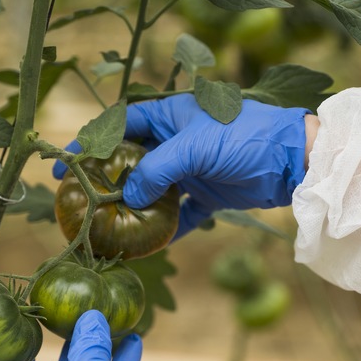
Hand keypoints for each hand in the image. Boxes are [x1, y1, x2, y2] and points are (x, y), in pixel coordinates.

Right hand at [53, 94, 309, 238]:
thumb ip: (155, 170)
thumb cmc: (243, 139)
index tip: (68, 164)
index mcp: (170, 117)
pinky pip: (183, 211)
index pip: (120, 126)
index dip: (91, 143)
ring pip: (155, 189)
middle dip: (109, 179)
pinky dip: (170, 226)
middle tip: (83, 200)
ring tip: (111, 225)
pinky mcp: (210, 192)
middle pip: (133, 160)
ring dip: (136, 206)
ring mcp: (193, 168)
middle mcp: (178, 141)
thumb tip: (126, 196)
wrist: (293, 160)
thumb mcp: (193, 148)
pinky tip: (154, 242)